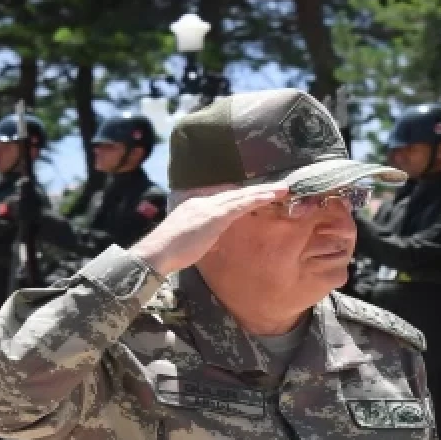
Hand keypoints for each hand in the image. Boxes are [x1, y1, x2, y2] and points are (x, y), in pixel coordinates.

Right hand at [131, 182, 287, 275]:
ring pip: (241, 195)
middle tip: (279, 186)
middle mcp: (203, 201)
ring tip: (283, 189)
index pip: (225, 197)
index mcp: (197, 206)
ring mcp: (208, 206)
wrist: (157, 253)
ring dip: (264, 192)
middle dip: (258, 189)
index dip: (244, 195)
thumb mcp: (192, 241)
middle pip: (236, 192)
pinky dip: (256, 199)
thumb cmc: (172, 253)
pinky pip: (240, 205)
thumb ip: (204, 237)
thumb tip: (212, 242)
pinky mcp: (214, 215)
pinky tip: (270, 196)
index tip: (260, 193)